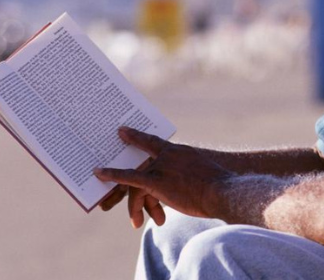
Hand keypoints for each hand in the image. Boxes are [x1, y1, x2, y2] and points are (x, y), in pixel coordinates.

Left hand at [94, 127, 230, 220]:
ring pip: (133, 170)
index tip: (126, 131)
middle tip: (110, 144)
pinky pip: (128, 178)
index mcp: (180, 152)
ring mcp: (162, 167)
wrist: (224, 191)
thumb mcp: (207, 176)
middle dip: (124, 150)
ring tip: (101, 179)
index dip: (140, 137)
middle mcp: (168, 155)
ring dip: (117, 177)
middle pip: (139, 152)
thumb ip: (194, 175)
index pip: (155, 142)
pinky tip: (99, 174)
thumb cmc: (222, 188)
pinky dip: (112, 175)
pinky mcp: (156, 181)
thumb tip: (195, 184)